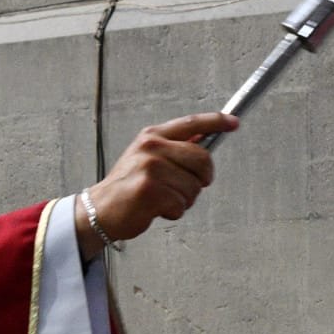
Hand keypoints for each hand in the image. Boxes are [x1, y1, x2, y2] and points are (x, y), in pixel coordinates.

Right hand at [77, 112, 237, 259]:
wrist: (100, 209)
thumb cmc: (128, 186)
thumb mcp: (147, 157)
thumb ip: (174, 148)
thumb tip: (205, 138)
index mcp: (152, 136)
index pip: (192, 123)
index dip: (217, 121)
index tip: (234, 123)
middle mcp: (152, 147)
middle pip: (202, 159)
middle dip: (202, 178)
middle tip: (185, 188)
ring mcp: (150, 168)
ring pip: (194, 186)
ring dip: (184, 199)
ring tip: (162, 199)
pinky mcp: (150, 190)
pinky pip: (181, 204)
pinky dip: (173, 212)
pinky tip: (156, 209)